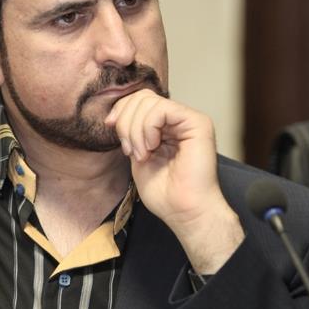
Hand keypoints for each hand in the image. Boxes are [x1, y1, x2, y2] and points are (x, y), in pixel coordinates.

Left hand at [105, 89, 243, 273]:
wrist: (185, 212)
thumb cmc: (165, 193)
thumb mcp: (137, 156)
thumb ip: (131, 133)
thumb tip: (115, 115)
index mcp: (165, 127)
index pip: (139, 100)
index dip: (121, 110)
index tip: (110, 127)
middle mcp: (178, 120)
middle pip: (142, 97)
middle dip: (126, 121)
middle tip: (130, 150)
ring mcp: (189, 120)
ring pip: (149, 101)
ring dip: (136, 130)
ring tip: (142, 154)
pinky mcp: (198, 123)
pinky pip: (162, 109)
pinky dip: (148, 128)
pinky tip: (152, 148)